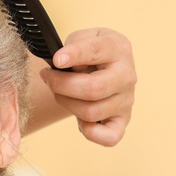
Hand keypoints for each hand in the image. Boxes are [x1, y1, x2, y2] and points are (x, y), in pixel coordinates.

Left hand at [43, 27, 135, 144]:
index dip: (74, 55)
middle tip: (48, 78)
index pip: (96, 51)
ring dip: (66, 104)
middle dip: (61, 85)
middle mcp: (127, 75)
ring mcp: (127, 100)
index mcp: (118, 48)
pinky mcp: (122, 121)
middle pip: (93, 88)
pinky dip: (90, 133)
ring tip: (59, 93)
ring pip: (92, 112)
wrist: (105, 65)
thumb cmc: (90, 53)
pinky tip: (80, 119)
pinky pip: (109, 137)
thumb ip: (73, 46)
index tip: (56, 60)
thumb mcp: (82, 38)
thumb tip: (62, 65)